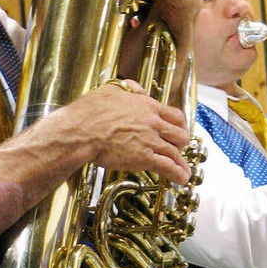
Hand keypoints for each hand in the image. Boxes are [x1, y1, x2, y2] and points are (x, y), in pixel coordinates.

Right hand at [77, 81, 191, 183]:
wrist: (82, 131)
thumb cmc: (91, 112)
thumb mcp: (111, 90)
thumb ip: (130, 88)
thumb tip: (138, 89)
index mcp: (147, 106)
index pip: (175, 115)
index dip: (180, 125)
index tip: (179, 130)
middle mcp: (153, 123)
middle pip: (180, 134)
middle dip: (181, 144)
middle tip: (178, 149)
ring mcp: (150, 141)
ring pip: (175, 153)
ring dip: (182, 164)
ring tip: (184, 171)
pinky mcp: (144, 158)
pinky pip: (168, 167)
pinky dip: (177, 174)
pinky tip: (181, 179)